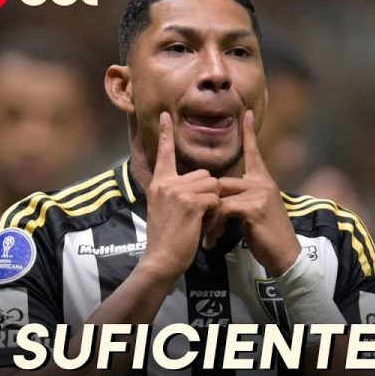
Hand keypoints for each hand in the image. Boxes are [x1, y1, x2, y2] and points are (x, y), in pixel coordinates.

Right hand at [139, 112, 220, 285]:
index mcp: (159, 183)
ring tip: (199, 221)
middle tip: (197, 216)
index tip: (165, 115)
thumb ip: (174, 192)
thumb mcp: (163, 209)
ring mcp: (178, 192)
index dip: (166, 134)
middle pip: (205, 174)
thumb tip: (195, 183)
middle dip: (209, 194)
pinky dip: (215, 215)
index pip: (164, 154)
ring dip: (214, 205)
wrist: (160, 260)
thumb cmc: (165, 239)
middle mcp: (167, 183)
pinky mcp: (192, 203)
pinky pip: (216, 200)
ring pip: (213, 186)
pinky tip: (202, 227)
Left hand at [204, 110, 300, 275]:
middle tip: (203, 229)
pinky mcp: (254, 208)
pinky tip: (214, 240)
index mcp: (262, 181)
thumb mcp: (254, 213)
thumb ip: (240, 199)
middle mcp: (262, 183)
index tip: (247, 112)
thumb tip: (219, 197)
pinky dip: (214, 225)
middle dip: (208, 207)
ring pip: (220, 197)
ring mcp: (259, 194)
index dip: (249, 133)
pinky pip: (223, 209)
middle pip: (221, 184)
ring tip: (207, 238)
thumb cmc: (267, 236)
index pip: (254, 153)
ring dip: (209, 219)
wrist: (285, 256)